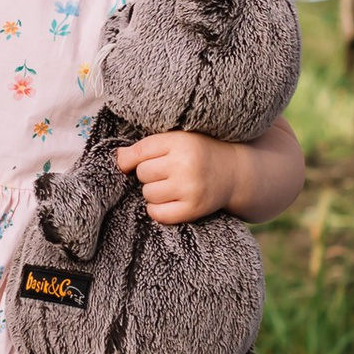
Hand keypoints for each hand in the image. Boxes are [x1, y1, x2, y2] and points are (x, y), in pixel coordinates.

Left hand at [117, 130, 243, 225]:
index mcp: (180, 142)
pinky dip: (157, 209)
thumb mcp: (177, 139)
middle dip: (148, 174)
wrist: (234, 172)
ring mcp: (190, 189)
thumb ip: (147, 146)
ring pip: (148, 194)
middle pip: (142, 174)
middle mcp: (185, 165)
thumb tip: (118, 158)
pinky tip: (169, 200)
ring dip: (153, 192)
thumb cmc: (199, 153)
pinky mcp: (193, 209)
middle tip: (164, 172)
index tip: (132, 162)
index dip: (130, 159)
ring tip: (169, 185)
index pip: (138, 152)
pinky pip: (158, 214)